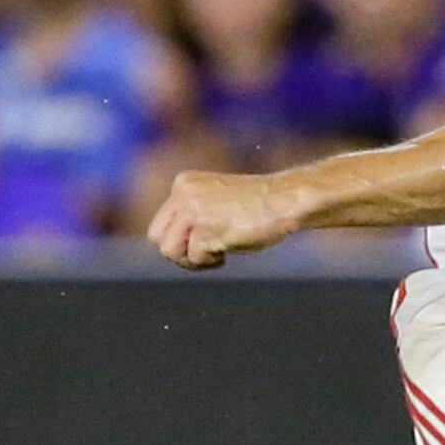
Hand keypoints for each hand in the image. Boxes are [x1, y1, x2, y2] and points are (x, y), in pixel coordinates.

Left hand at [147, 170, 301, 269]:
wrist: (287, 200)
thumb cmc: (259, 206)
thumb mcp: (215, 202)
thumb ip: (192, 215)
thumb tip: (168, 248)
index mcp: (184, 183)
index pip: (161, 222)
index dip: (179, 239)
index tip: (204, 241)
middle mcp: (183, 194)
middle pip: (157, 237)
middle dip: (178, 251)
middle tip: (204, 254)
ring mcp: (194, 211)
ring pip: (169, 251)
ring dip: (192, 260)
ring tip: (216, 255)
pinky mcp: (207, 229)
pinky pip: (195, 257)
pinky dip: (210, 262)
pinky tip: (227, 253)